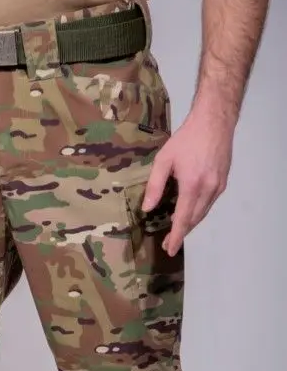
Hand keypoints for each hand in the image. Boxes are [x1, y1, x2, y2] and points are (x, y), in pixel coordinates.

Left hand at [142, 108, 233, 255]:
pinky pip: (209, 204)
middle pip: (194, 219)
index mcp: (192, 185)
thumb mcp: (164, 159)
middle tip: (168, 243)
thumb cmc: (186, 138)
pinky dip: (198, 213)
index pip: (183, 218)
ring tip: (177, 232)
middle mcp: (208, 189)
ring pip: (203, 213)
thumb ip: (155, 185)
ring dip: (190, 225)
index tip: (170, 249)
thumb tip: (147, 208)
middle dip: (181, 233)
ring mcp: (218, 187)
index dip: (176, 236)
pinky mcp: (223, 182)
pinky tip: (189, 214)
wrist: (214, 121)